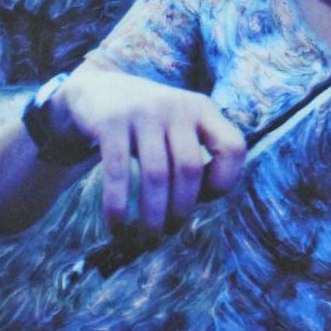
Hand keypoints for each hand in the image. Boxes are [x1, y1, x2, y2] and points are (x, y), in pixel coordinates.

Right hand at [53, 65, 245, 235]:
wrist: (97, 91)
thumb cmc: (147, 123)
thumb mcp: (179, 125)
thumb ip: (194, 154)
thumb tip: (196, 206)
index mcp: (203, 108)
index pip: (233, 147)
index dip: (225, 180)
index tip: (204, 199)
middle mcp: (178, 106)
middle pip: (189, 169)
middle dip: (180, 211)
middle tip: (167, 233)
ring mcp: (144, 111)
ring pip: (156, 175)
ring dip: (152, 217)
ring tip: (145, 239)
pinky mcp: (111, 121)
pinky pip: (118, 173)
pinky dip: (118, 207)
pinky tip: (116, 227)